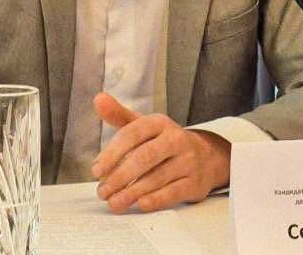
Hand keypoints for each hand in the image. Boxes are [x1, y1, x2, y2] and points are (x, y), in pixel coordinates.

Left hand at [90, 93, 230, 212]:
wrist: (206, 157)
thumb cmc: (164, 142)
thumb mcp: (144, 126)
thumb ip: (119, 115)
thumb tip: (98, 99)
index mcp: (159, 122)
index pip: (132, 134)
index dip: (112, 153)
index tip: (96, 170)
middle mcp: (176, 139)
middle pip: (145, 157)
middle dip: (120, 176)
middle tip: (102, 191)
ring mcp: (188, 161)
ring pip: (157, 177)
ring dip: (132, 192)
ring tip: (114, 202)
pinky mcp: (194, 182)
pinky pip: (173, 192)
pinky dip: (155, 200)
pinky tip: (140, 204)